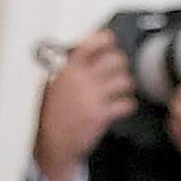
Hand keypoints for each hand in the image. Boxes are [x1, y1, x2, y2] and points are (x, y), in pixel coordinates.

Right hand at [34, 28, 135, 180]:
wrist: (53, 140)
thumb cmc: (52, 113)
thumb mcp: (53, 83)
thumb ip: (69, 68)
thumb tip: (83, 54)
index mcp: (69, 69)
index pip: (91, 44)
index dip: (106, 40)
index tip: (111, 41)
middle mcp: (82, 80)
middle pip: (115, 60)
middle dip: (121, 64)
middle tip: (118, 70)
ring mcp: (93, 97)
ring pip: (124, 81)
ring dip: (126, 85)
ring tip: (120, 90)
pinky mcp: (101, 115)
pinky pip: (126, 105)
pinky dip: (128, 105)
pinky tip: (122, 107)